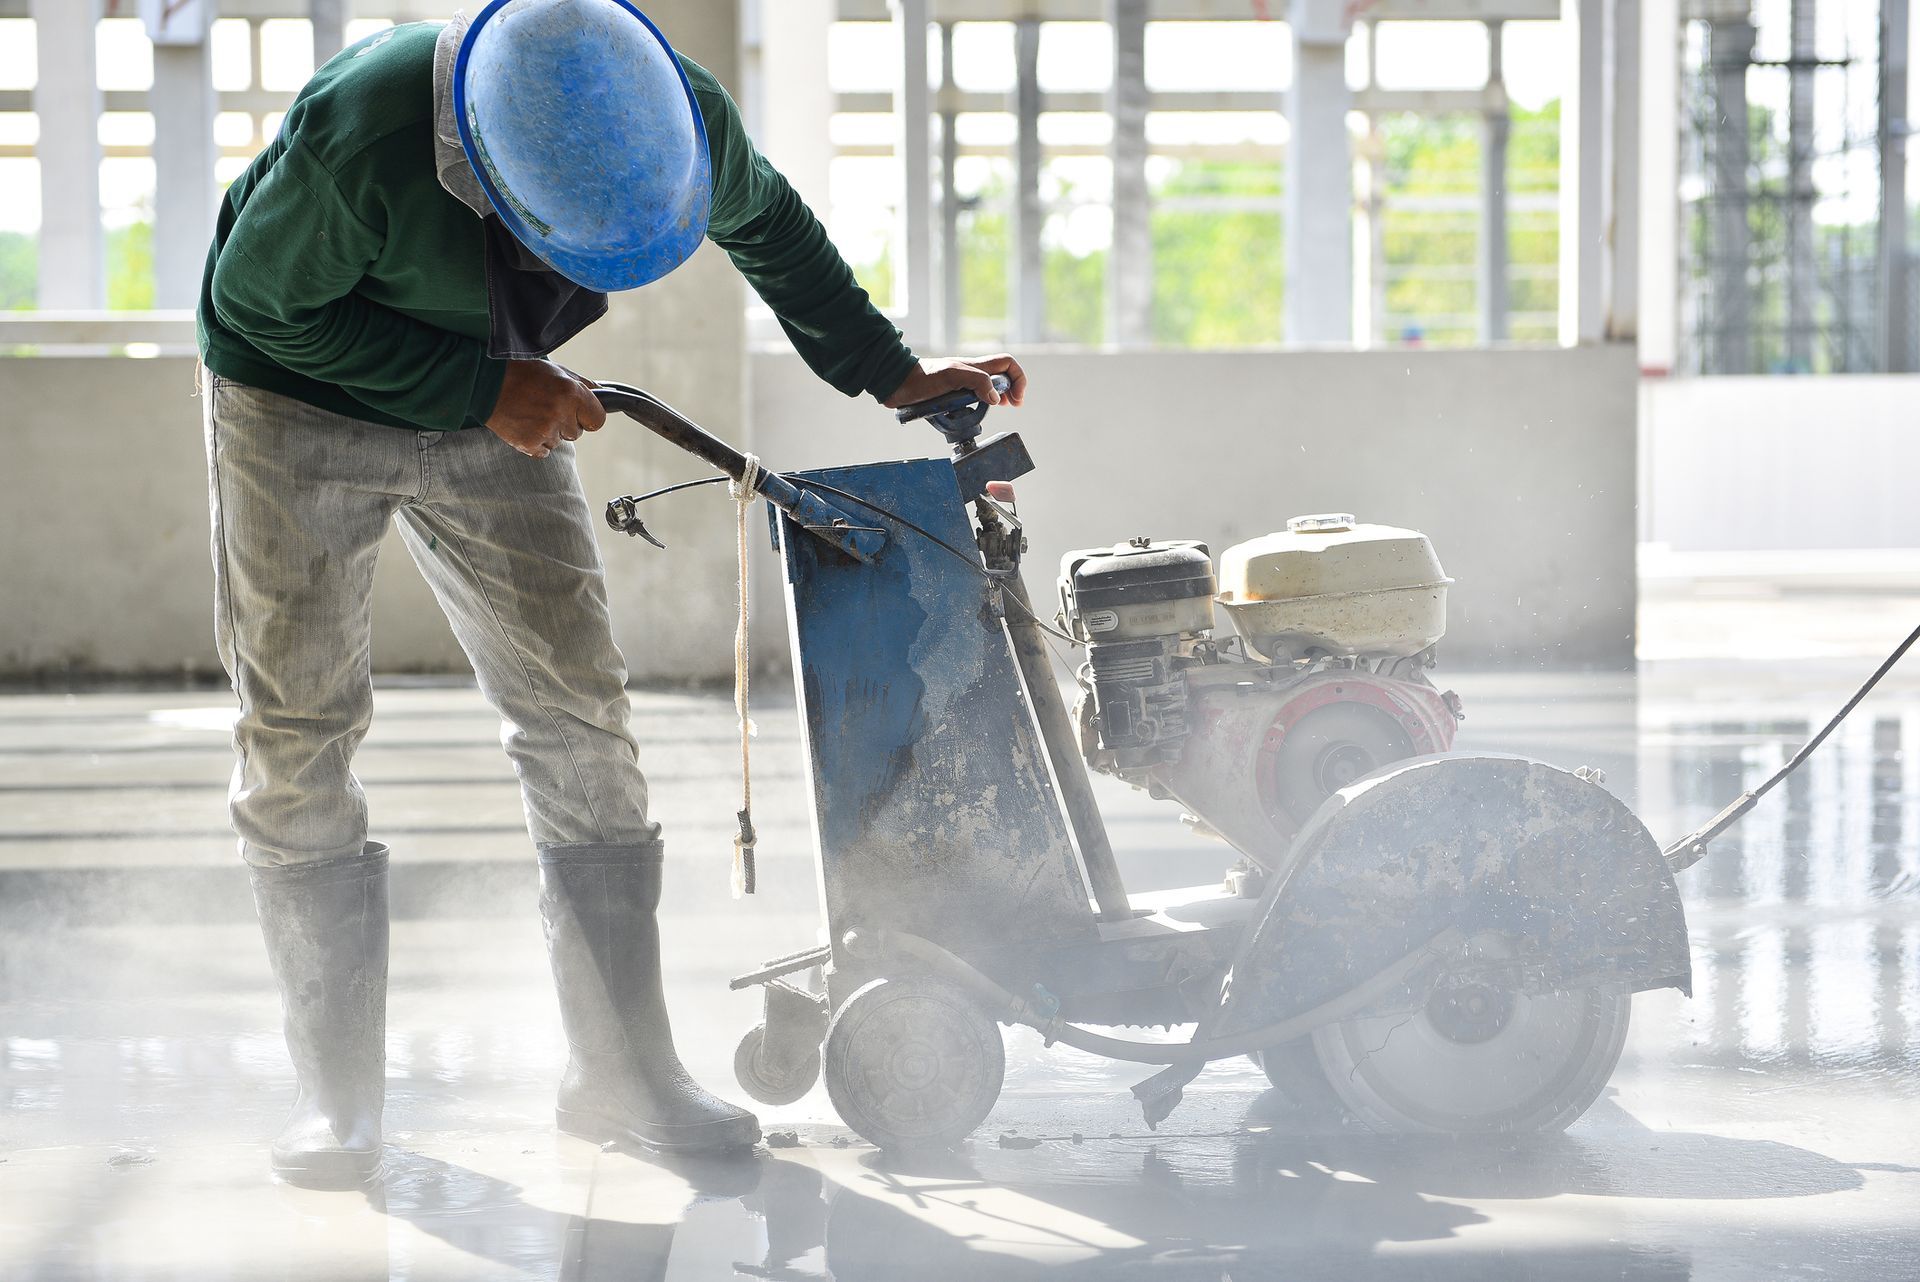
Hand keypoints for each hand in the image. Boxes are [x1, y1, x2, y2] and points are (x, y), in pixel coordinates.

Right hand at [486, 359, 606, 457]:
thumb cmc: (523, 374)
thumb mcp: (557, 371)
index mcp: (572, 393)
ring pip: (560, 442)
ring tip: (532, 412)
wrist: (485, 383)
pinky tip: (525, 424)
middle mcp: (561, 413)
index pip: (598, 420)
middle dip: (566, 423)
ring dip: (550, 432)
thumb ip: (582, 385)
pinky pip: (544, 450)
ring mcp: (545, 431)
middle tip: (546, 406)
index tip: (580, 414)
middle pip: (577, 432)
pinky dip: (536, 441)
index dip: (589, 417)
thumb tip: (603, 396)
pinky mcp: (530, 444)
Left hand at [882, 354, 1026, 410]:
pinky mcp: (950, 398)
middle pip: (1001, 377)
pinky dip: (976, 411)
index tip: (1015, 399)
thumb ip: (977, 382)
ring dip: (995, 400)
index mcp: (974, 367)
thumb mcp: (953, 375)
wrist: (898, 384)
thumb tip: (996, 398)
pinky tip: (973, 416)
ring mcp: (961, 387)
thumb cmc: (922, 377)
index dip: (1017, 379)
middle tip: (1012, 405)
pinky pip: (970, 404)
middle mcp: (970, 375)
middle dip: (1010, 390)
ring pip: (987, 391)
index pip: (1006, 364)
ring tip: (997, 408)